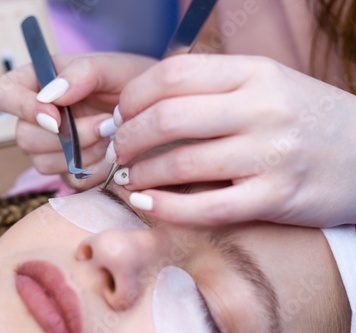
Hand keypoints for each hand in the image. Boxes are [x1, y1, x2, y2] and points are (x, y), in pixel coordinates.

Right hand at [0, 53, 155, 189]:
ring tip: (113, 135)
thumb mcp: (110, 66)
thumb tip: (50, 97)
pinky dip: (94, 170)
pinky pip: (69, 179)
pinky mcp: (68, 170)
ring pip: (43, 162)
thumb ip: (80, 73)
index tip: (56, 115)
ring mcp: (50, 147)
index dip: (21, 108)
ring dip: (84, 152)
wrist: (154, 110)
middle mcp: (37, 117)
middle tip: (107, 124)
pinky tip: (113, 153)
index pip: (2, 95)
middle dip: (69, 136)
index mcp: (37, 82)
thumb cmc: (129, 80)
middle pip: (25, 137)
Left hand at [109, 54, 355, 227]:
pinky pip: (207, 207)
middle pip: (168, 117)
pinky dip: (166, 207)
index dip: (134, 97)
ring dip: (141, 173)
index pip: (174, 74)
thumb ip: (212, 88)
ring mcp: (272, 154)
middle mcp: (264, 107)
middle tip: (119, 149)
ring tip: (130, 177)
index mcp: (255, 72)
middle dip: (129, 137)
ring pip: (182, 163)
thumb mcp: (266, 85)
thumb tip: (143, 104)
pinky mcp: (276, 198)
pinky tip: (146, 203)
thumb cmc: (303, 119)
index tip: (122, 115)